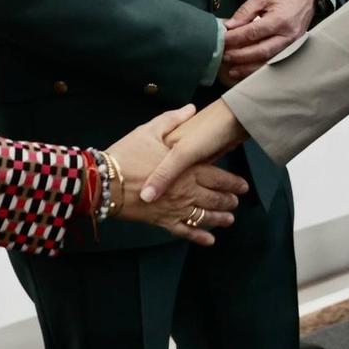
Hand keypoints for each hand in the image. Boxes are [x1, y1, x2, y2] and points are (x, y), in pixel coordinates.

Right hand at [106, 105, 249, 244]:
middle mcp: (187, 191)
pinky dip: (198, 237)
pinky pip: (185, 231)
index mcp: (188, 169)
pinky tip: (209, 241)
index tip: (243, 186)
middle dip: (229, 202)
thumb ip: (173, 119)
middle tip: (236, 203)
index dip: (233, 183)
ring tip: (228, 220)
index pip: (219, 178)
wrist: (104, 181)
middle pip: (215, 199)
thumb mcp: (150, 130)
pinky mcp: (162, 221)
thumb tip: (190, 108)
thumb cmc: (127, 154)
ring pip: (204, 216)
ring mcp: (175, 208)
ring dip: (219, 219)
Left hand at [221, 0, 315, 82]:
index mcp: (280, 20)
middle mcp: (288, 36)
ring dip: (248, 68)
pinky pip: (274, 62)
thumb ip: (245, 11)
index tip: (222, 40)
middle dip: (240, 56)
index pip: (253, 33)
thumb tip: (229, 26)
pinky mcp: (292, 50)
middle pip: (261, 51)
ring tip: (232, 70)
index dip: (235, 38)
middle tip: (224, 56)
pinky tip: (247, 70)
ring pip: (268, 62)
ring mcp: (292, 45)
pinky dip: (259, 68)